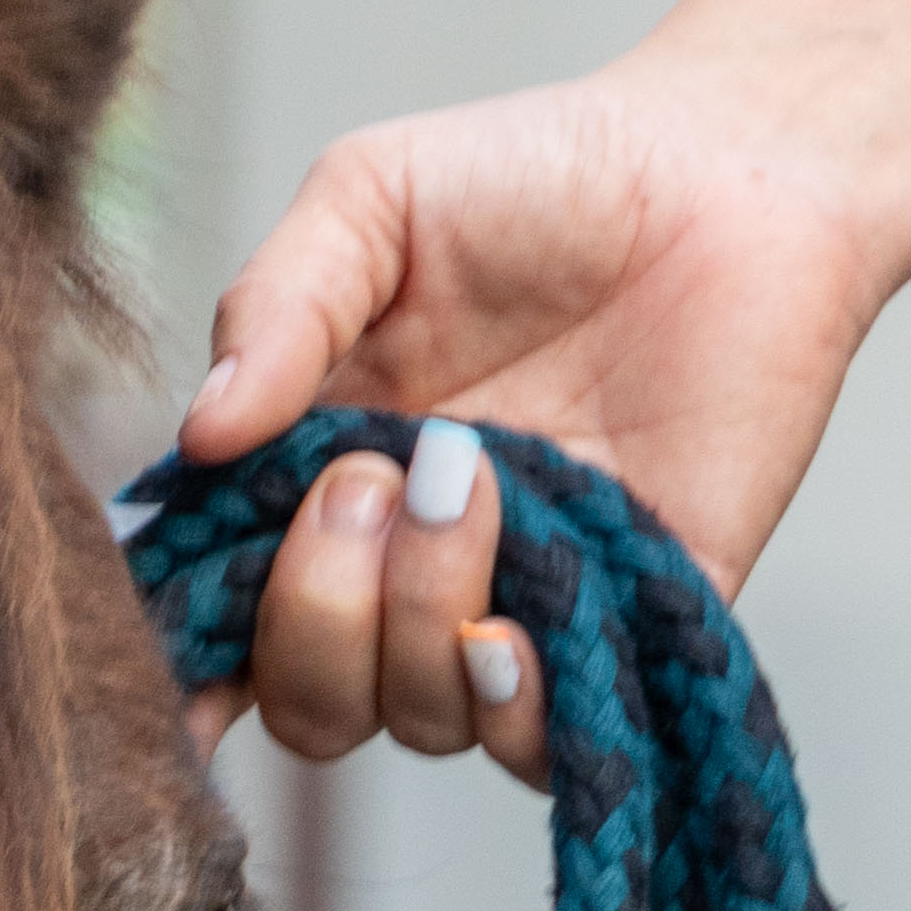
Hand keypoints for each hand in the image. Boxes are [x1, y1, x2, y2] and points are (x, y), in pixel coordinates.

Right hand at [171, 57, 891, 788]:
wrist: (738, 165)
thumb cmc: (546, 174)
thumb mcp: (371, 201)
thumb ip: (276, 308)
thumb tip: (198, 438)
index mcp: (322, 483)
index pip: (222, 623)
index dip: (184, 660)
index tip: (173, 626)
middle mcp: (408, 569)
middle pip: (307, 702)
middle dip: (312, 613)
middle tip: (372, 480)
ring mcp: (518, 605)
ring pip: (413, 719)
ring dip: (417, 618)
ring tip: (472, 477)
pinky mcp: (632, 627)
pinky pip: (542, 745)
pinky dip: (506, 708)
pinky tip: (511, 629)